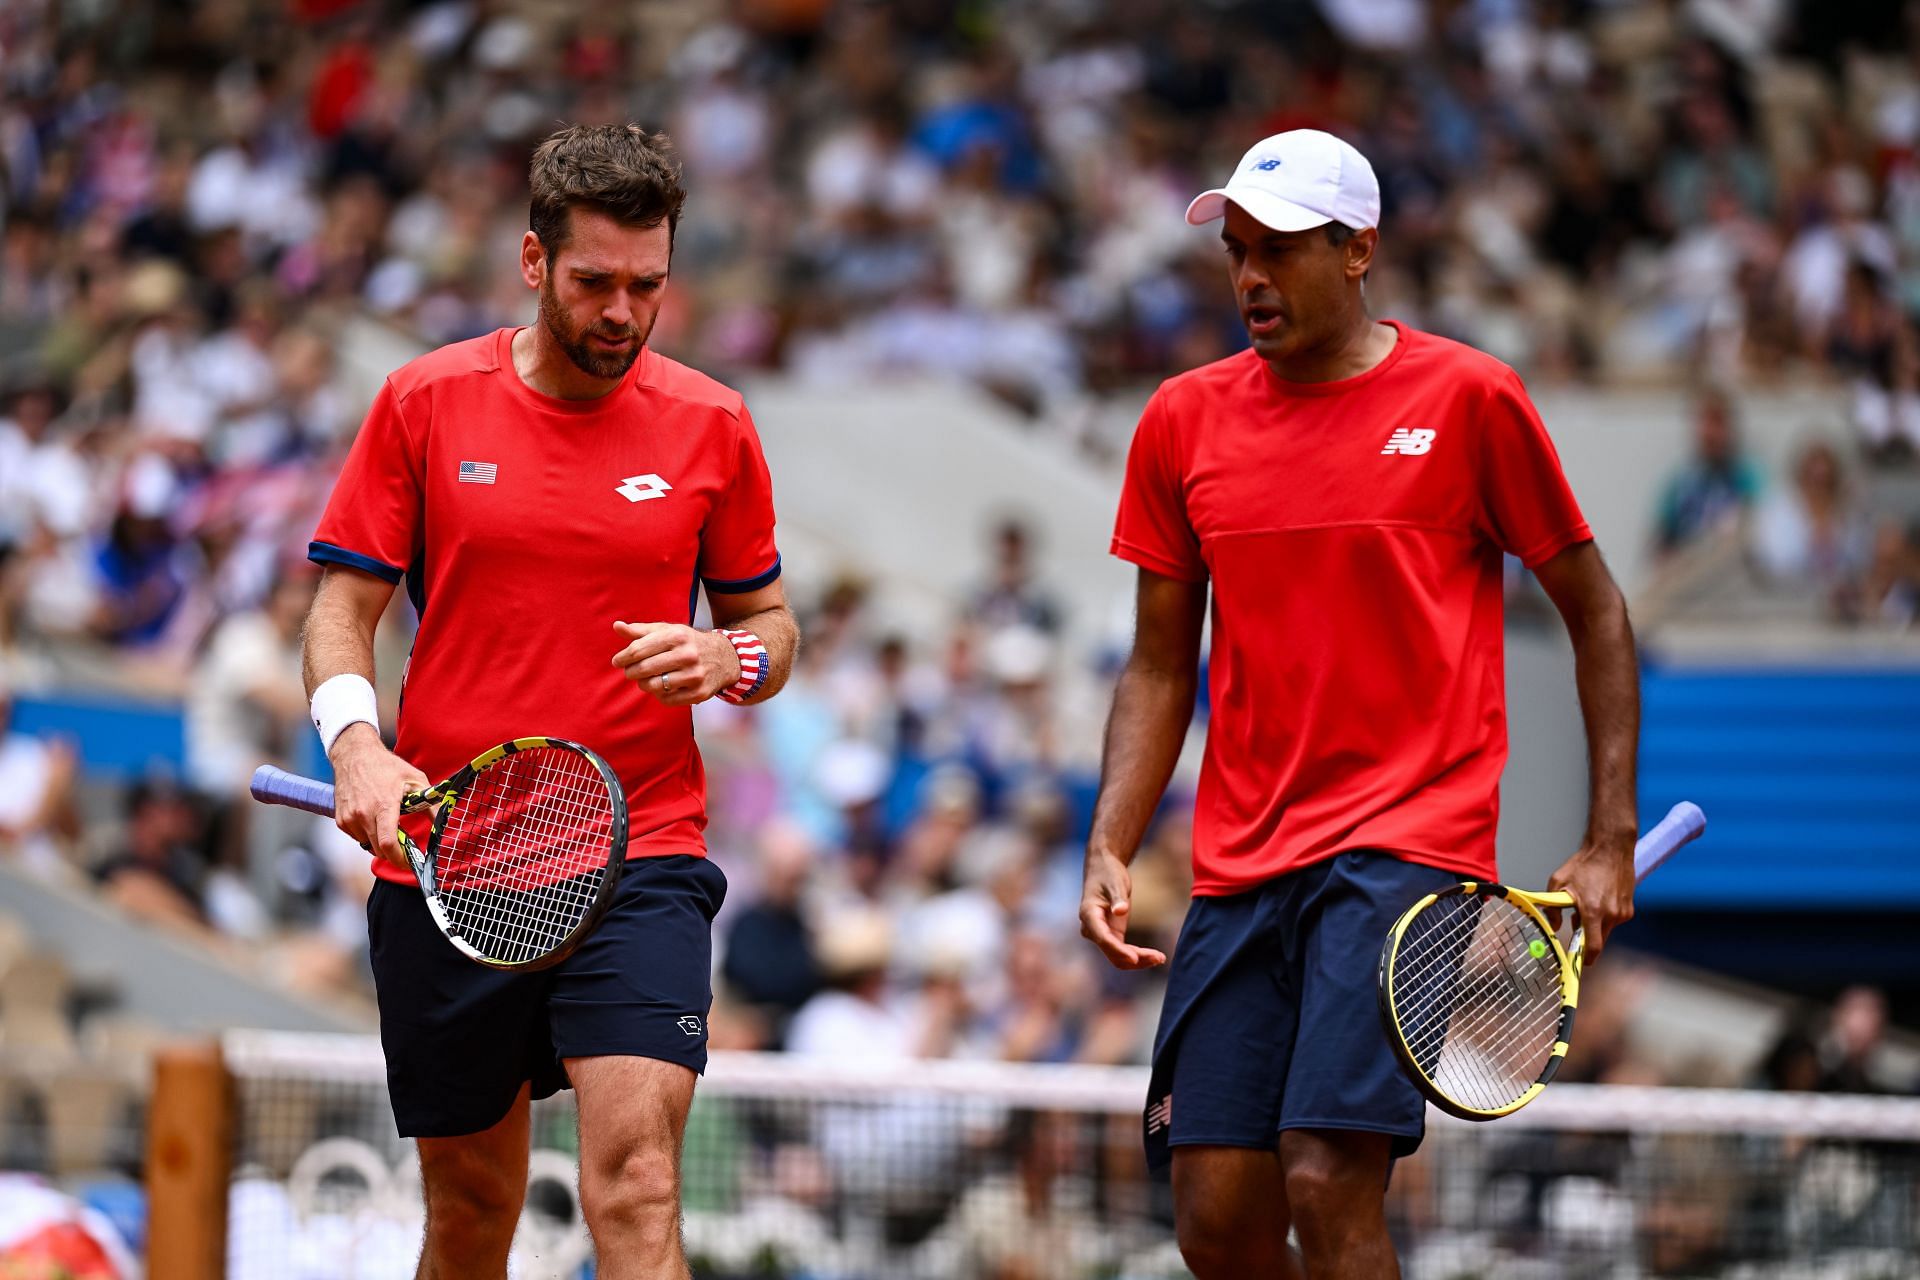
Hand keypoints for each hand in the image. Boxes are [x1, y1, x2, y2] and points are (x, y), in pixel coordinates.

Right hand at [327, 723, 427, 870]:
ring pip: (368, 845)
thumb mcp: (415, 780)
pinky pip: (357, 838)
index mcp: (384, 806)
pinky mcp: (341, 820)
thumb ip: (429, 804)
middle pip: (379, 850)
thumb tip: (442, 824)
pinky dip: (367, 836)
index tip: (411, 864)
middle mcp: (363, 814)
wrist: (354, 755)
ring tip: (389, 827)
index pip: (388, 843)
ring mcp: (350, 818)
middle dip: (394, 854)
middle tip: (406, 848)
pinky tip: (374, 820)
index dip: (400, 859)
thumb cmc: (387, 766)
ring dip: (380, 844)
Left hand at [612, 621, 739, 705]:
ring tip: (646, 679)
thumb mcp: (667, 631)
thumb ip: (640, 630)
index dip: (623, 657)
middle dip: (631, 672)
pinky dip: (659, 694)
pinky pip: (666, 699)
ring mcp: (694, 675)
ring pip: (653, 686)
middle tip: (630, 672)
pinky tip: (662, 686)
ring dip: (644, 684)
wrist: (724, 657)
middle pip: (644, 669)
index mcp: (677, 636)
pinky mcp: (699, 693)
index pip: (638, 649)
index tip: (617, 661)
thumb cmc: (688, 643)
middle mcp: (687, 655)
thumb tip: (617, 626)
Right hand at [1079, 849, 1166, 969]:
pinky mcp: (1111, 934)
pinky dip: (1138, 956)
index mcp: (1089, 915)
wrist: (1103, 868)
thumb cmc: (1108, 873)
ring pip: (1118, 957)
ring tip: (1160, 958)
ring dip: (1138, 961)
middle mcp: (1092, 929)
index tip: (1135, 958)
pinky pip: (1123, 952)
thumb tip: (1120, 911)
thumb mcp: (1115, 883)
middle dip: (1135, 959)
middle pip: (1112, 953)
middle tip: (1159, 958)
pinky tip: (1155, 956)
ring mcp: (1101, 934)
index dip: (1118, 950)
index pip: (1103, 938)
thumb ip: (1117, 898)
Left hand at [1546, 835, 1636, 963]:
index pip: (1593, 946)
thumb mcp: (1558, 882)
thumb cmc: (1584, 864)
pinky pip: (1614, 921)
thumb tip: (1553, 925)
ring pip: (1606, 931)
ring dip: (1595, 926)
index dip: (1585, 958)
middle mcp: (1611, 915)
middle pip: (1599, 941)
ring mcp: (1623, 912)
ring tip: (1586, 905)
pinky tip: (1599, 900)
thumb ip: (1552, 907)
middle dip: (1586, 939)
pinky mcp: (1629, 909)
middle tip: (1575, 924)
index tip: (1579, 963)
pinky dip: (1605, 917)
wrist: (1611, 849)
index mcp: (1593, 911)